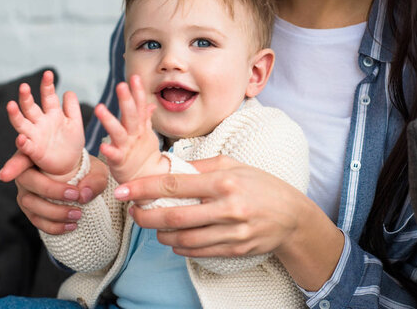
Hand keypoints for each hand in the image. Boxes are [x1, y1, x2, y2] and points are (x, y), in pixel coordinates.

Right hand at [6, 70, 84, 179]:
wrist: (70, 163)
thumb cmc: (70, 141)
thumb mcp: (75, 123)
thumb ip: (72, 108)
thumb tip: (69, 92)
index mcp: (52, 113)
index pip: (48, 96)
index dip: (48, 85)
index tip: (48, 73)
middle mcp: (40, 122)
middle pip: (30, 107)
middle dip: (26, 97)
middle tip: (24, 86)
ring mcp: (35, 135)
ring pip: (22, 123)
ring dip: (16, 115)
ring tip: (11, 106)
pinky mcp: (34, 151)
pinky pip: (26, 146)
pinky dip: (23, 142)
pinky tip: (21, 138)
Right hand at [15, 155, 108, 234]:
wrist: (84, 184)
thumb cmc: (87, 170)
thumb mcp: (97, 170)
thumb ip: (95, 179)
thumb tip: (83, 195)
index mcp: (36, 156)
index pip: (21, 157)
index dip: (13, 165)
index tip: (6, 174)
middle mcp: (26, 173)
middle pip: (29, 182)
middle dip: (51, 191)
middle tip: (76, 195)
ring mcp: (25, 193)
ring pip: (31, 204)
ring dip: (55, 212)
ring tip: (78, 214)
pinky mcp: (31, 210)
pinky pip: (37, 220)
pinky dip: (54, 226)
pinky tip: (71, 226)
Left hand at [95, 74, 166, 183]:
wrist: (147, 179)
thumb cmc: (143, 155)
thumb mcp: (146, 134)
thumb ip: (145, 118)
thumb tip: (149, 104)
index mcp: (140, 127)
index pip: (140, 106)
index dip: (138, 92)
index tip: (134, 77)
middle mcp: (135, 135)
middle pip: (131, 116)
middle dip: (127, 100)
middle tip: (121, 86)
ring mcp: (128, 148)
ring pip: (119, 132)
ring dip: (110, 120)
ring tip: (99, 108)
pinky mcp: (120, 161)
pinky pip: (114, 155)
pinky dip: (109, 150)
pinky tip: (102, 145)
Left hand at [114, 155, 343, 289]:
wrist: (293, 217)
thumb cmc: (262, 185)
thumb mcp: (236, 165)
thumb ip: (203, 166)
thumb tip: (172, 168)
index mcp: (225, 181)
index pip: (175, 185)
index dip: (144, 188)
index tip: (124, 190)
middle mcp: (228, 207)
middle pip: (174, 216)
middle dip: (145, 216)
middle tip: (133, 213)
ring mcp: (232, 232)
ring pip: (183, 238)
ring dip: (160, 234)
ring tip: (153, 225)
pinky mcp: (234, 249)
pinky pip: (197, 251)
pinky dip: (179, 246)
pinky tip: (173, 238)